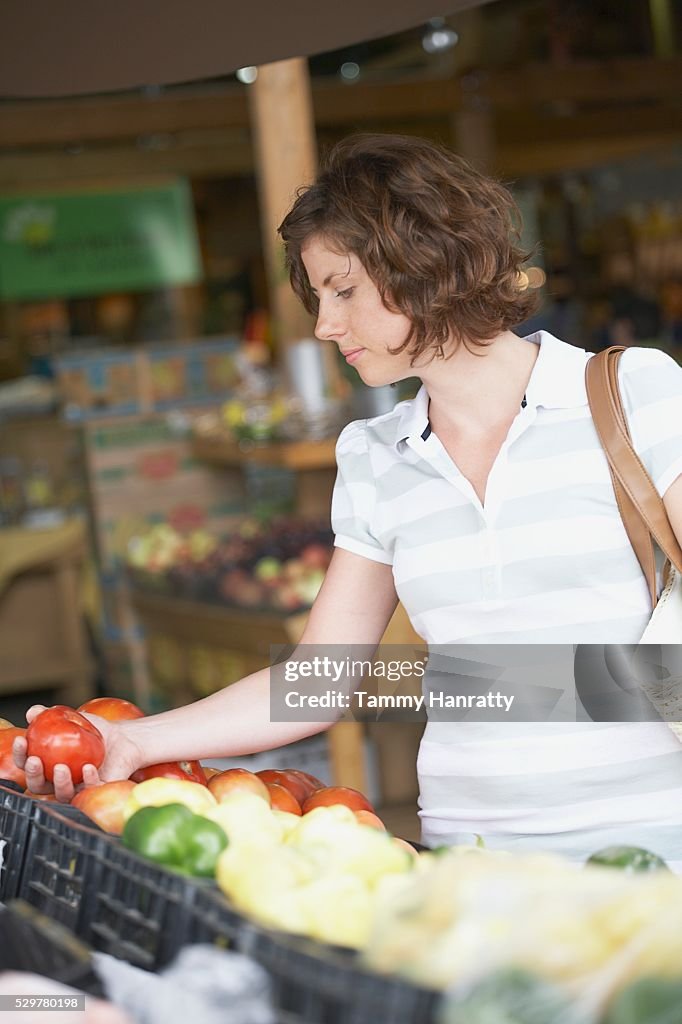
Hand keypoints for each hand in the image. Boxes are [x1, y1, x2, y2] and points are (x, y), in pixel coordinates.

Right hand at [13, 705, 145, 802]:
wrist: (123, 737)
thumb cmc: (94, 730)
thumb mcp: (70, 718)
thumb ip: (49, 715)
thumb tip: (32, 711)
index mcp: (48, 765)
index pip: (26, 764)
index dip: (20, 755)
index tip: (22, 740)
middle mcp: (58, 781)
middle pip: (38, 786)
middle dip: (33, 775)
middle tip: (36, 760)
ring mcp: (77, 789)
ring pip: (62, 794)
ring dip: (59, 783)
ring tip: (60, 767)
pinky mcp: (96, 792)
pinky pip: (89, 790)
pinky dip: (88, 780)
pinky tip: (88, 768)